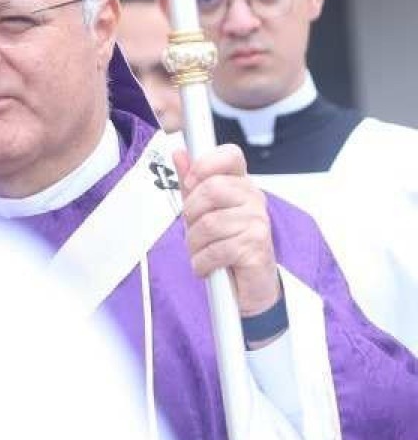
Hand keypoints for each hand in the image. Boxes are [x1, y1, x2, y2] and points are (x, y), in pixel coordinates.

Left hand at [174, 145, 280, 317]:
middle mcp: (254, 200)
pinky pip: (216, 250)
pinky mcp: (257, 249)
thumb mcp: (203, 210)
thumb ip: (191, 183)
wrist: (248, 285)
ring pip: (209, 223)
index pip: (230, 155)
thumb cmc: (225, 244)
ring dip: (195, 244)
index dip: (204, 164)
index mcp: (240, 185)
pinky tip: (208, 266)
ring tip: (202, 251)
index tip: (190, 182)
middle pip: (211, 189)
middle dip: (191, 213)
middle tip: (194, 229)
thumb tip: (180, 154)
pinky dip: (202, 262)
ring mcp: (258, 224)